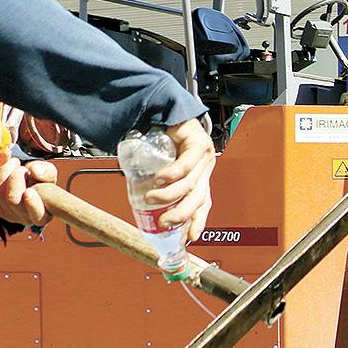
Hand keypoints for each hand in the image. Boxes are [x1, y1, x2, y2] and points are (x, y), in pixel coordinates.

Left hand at [0, 160, 58, 226]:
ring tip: (14, 163)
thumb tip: (35, 170)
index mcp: (43, 214)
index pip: (37, 214)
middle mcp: (23, 218)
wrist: (27, 181)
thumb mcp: (50, 174)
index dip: (32, 204)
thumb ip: (47, 172)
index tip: (29, 191)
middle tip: (21, 165)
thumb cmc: (42, 179)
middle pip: (12, 199)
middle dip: (15, 177)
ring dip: (4, 171)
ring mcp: (5, 213)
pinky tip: (2, 166)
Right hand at [145, 117, 215, 239]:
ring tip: (152, 197)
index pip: (203, 203)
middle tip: (163, 221)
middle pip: (198, 197)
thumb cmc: (158, 140)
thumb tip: (143, 209)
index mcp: (199, 177)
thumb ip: (157, 187)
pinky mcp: (198, 142)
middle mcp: (205, 169)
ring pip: (191, 182)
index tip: (189, 237)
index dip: (197, 220)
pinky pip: (187, 162)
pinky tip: (161, 178)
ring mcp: (204, 156)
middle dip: (181, 213)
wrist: (157, 111)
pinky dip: (173, 173)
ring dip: (170, 194)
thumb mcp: (159, 169)